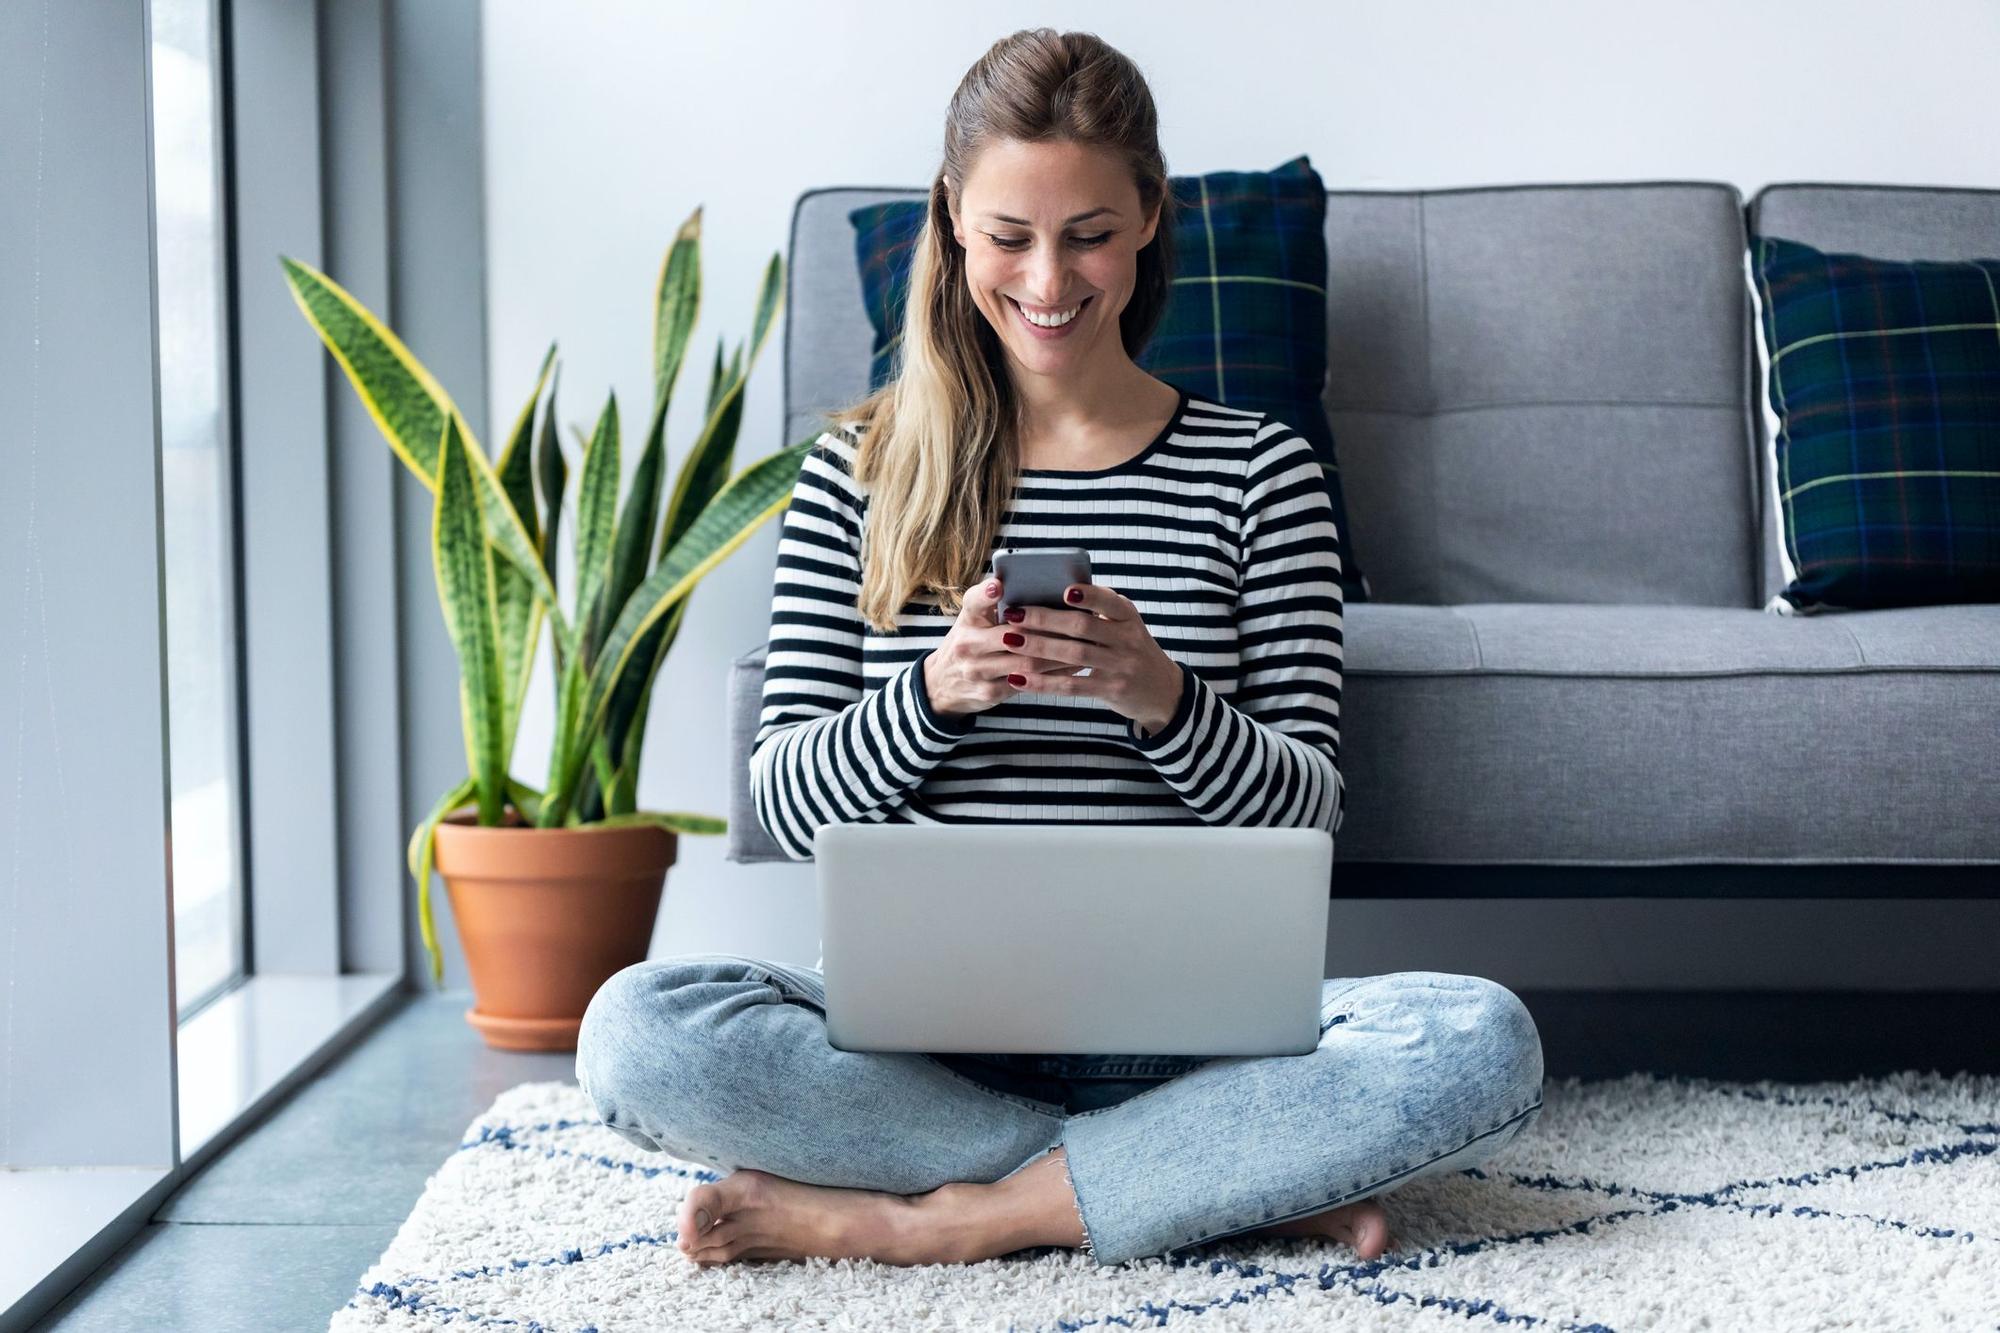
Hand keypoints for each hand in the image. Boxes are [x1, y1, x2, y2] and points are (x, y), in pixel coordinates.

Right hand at [923, 575, 1085, 718]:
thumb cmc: (970, 642)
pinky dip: (1053, 674)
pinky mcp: (989, 692)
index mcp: (967, 619)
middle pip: (1011, 635)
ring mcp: (977, 671)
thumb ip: (996, 606)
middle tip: (1078, 621)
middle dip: (1047, 629)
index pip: (974, 602)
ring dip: (1058, 654)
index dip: (986, 594)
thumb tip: (1041, 586)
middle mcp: (967, 644)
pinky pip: (1027, 682)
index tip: (1000, 585)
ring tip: (1083, 644)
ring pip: (1025, 662)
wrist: (942, 684)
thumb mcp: (973, 621)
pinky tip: (1073, 666)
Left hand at [997, 582, 1184, 736]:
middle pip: (1083, 626)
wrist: (1163, 691)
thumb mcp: (1125, 626)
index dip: (1088, 596)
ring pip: (1075, 655)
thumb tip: (1051, 594)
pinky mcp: (1112, 690)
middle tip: (1014, 614)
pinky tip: (1020, 678)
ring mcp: (1120, 666)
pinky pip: (1073, 686)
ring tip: (1009, 640)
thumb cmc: (1131, 650)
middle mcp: (1127, 638)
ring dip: (1039, 647)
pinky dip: (1044, 683)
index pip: (1108, 601)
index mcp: (1127, 616)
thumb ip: (1098, 612)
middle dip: (1045, 619)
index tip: (1065, 590)